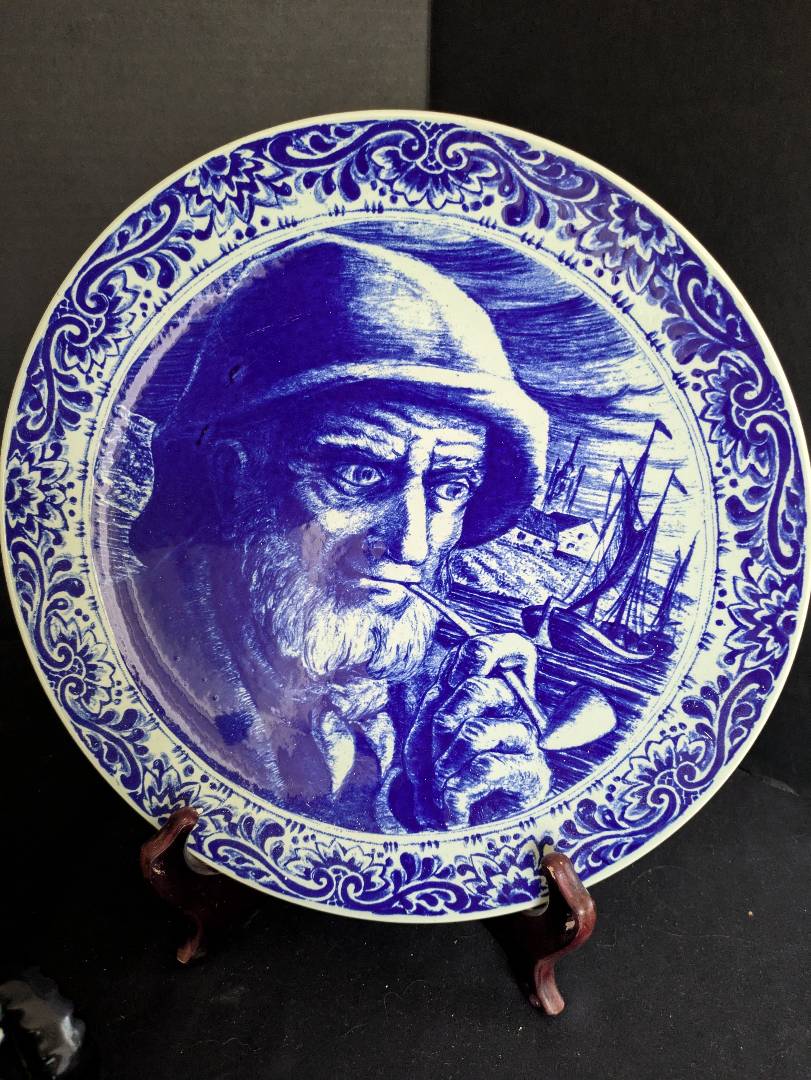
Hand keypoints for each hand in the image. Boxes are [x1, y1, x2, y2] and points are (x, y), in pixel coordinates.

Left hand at [404, 632, 550, 828]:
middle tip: (436, 758)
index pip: (512, 646)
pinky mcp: (535, 774)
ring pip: (475, 732)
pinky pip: (484, 769)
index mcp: (497, 688)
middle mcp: (519, 708)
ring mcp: (529, 739)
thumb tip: (453, 685)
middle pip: (477, 687)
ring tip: (442, 790)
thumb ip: (437, 702)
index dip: (479, 653)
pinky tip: (454, 813)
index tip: (448, 682)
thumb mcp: (425, 736)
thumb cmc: (441, 775)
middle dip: (439, 726)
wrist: (452, 829)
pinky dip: (454, 796)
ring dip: (444, 766)